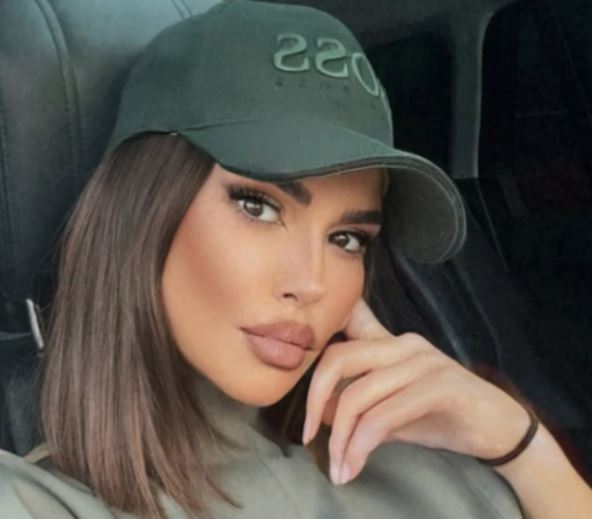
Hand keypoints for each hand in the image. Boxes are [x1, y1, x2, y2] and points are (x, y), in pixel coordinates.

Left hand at [302, 298, 531, 484]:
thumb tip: (321, 411)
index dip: (320, 328)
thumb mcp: (391, 410)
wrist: (502, 430)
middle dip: (313, 399)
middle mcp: (404, 343)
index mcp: (391, 342)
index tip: (298, 356)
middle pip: (339, 358)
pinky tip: (354, 467)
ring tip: (337, 468)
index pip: (348, 322)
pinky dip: (361, 446)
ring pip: (358, 394)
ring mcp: (422, 361)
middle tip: (307, 435)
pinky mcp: (440, 386)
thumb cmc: (442, 417)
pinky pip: (384, 416)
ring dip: (340, 438)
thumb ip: (359, 405)